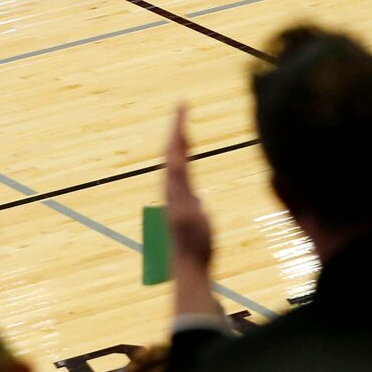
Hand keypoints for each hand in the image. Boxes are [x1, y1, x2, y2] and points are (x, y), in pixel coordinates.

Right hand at [166, 105, 212, 274]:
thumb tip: (198, 201)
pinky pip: (178, 176)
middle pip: (173, 153)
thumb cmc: (196, 247)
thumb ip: (194, 207)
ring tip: (181, 113)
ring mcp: (175, 196)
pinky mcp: (179, 204)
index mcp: (178, 191)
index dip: (181, 136)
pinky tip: (180, 140)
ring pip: (174, 160)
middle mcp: (173, 190)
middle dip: (177, 128)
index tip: (184, 117)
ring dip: (177, 136)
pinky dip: (177, 157)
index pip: (180, 157)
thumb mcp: (197, 221)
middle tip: (181, 104)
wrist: (190, 266)